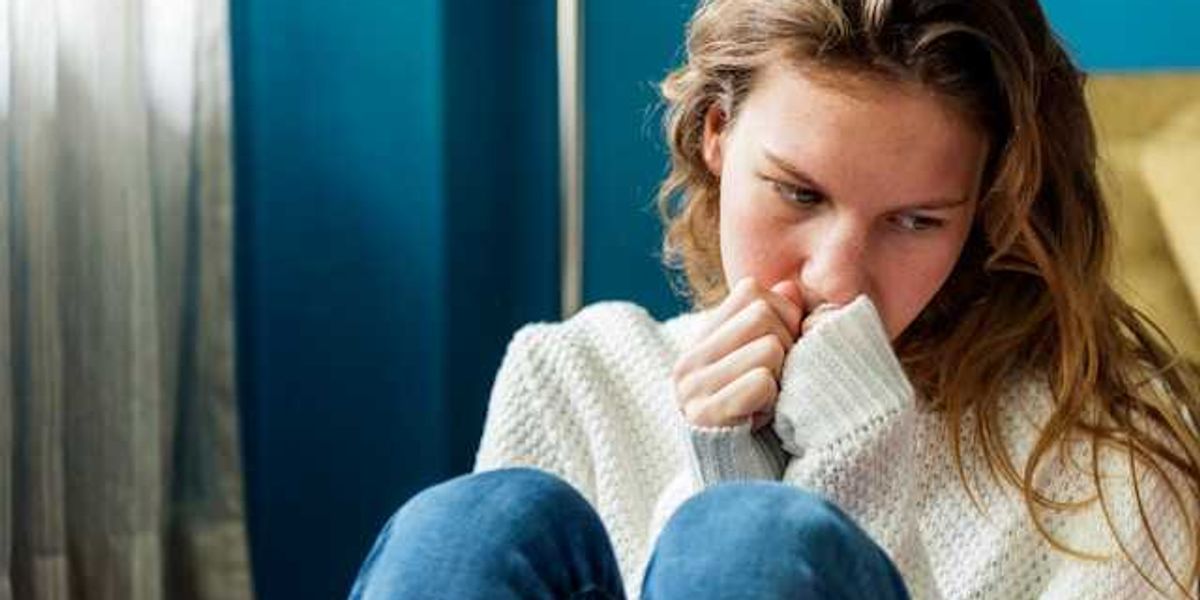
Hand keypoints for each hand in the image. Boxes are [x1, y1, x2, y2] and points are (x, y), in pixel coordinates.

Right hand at [672, 277, 803, 429]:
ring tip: (767, 404)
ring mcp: (691, 388)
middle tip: (777, 383)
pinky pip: (761, 383)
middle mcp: (689, 360)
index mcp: (701, 342)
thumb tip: (789, 287)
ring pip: (769, 348)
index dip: (783, 315)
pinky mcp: (704, 416)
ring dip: (781, 379)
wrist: (735, 485)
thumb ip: (776, 325)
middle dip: (787, 347)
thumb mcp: (765, 367)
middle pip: (763, 315)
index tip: (782, 353)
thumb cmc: (758, 422)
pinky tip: (760, 420)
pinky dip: (773, 402)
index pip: (751, 291)